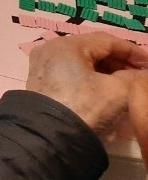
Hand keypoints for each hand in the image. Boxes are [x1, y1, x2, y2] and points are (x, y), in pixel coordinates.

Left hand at [25, 32, 147, 145]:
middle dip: (120, 63)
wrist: (51, 138)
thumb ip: (134, 77)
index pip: (106, 41)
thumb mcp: (118, 91)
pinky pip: (73, 76)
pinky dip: (92, 81)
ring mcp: (43, 68)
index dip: (132, 51)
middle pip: (93, 51)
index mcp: (67, 46)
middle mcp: (51, 51)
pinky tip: (108, 94)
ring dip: (107, 73)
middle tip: (140, 76)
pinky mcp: (42, 85)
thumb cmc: (86, 107)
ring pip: (83, 64)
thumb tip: (141, 74)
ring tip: (128, 86)